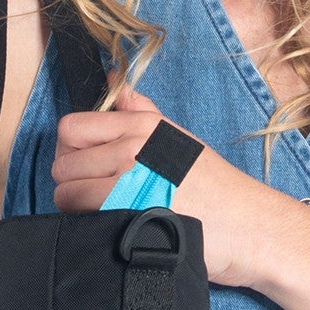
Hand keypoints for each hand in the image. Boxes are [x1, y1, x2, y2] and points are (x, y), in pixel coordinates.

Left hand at [51, 80, 284, 288]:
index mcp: (141, 125)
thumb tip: (116, 81)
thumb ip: (141, 112)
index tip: (87, 165)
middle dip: (73, 181)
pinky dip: (88, 226)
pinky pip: (82, 219)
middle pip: (63, 163)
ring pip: (66, 194)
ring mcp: (127, 183)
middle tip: (98, 195)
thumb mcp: (178, 138)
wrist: (246, 224)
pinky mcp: (126, 217)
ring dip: (78, 207)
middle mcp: (130, 148)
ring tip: (105, 213)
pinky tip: (111, 228)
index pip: (70, 128)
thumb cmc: (216, 186)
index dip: (71, 149)